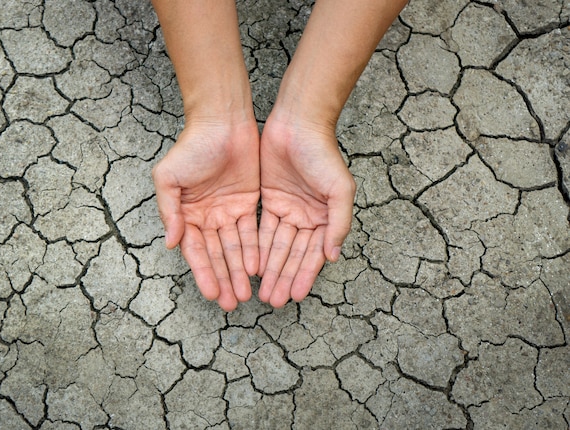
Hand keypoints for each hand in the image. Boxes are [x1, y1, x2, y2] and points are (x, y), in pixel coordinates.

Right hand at [152, 120, 259, 310]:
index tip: (212, 294)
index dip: (204, 273)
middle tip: (232, 303)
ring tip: (246, 294)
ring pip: (235, 248)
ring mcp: (227, 211)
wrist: (222, 122)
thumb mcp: (168, 178)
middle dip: (224, 279)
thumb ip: (169, 211)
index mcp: (186, 214)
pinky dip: (253, 250)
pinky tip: (257, 268)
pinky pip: (251, 231)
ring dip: (239, 271)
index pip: (195, 251)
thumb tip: (171, 243)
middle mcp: (206, 217)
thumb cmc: (192, 147)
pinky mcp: (247, 202)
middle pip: (217, 255)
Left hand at [258, 118, 355, 307]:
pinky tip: (252, 266)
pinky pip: (262, 229)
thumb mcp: (339, 190)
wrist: (298, 125)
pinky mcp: (268, 199)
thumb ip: (338, 224)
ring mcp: (287, 209)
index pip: (313, 254)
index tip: (296, 296)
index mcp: (325, 218)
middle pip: (292, 254)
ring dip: (270, 269)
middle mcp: (306, 217)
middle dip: (283, 277)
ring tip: (262, 292)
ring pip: (276, 246)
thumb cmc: (323, 155)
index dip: (304, 275)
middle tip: (273, 301)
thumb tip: (333, 257)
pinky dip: (258, 247)